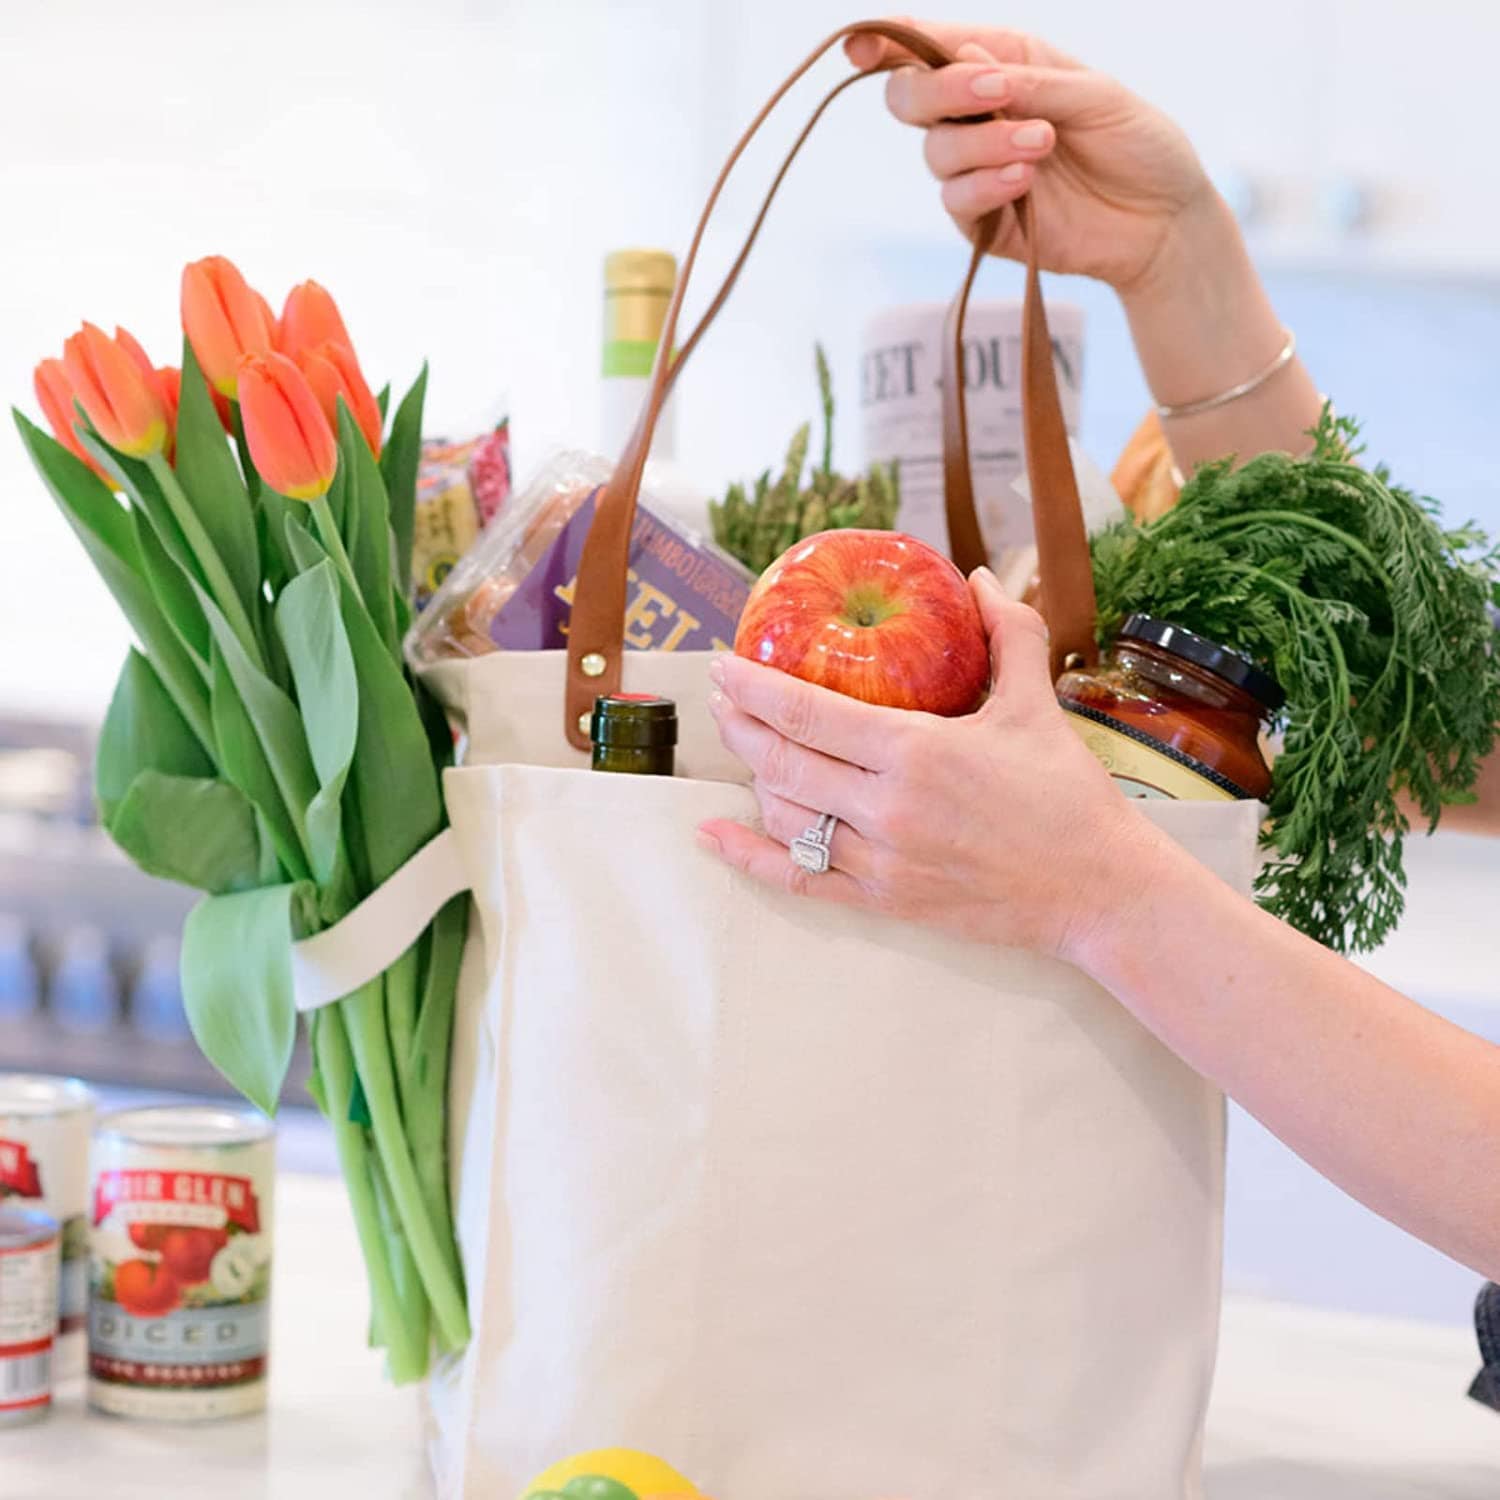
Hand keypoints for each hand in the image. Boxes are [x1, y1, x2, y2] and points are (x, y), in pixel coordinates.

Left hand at [698, 569, 1145, 961]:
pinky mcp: (884, 901)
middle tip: (721, 697)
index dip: (754, 687)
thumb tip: (979, 577)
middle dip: (738, 726)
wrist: (1098, 890)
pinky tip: (714, 835)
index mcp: (915, 751)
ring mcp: (879, 861)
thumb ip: (1008, 633)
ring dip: (754, 778)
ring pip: (785, 817)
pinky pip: (798, 880)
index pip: (807, 713)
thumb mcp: (1038, 704)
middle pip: (780, 762)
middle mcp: (885, 808)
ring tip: (747, 746)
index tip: (723, 664)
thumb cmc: (1068, 795)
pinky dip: (748, 857)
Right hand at [846, 19, 1213, 292]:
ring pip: (935, 152)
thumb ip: (1028, 79)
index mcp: (1003, 64)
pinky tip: (1024, 180)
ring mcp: (977, 171)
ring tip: (1042, 144)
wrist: (1163, 220)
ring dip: (983, 143)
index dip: (889, 42)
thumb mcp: (1093, 94)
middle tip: (996, 92)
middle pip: (911, 98)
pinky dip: (986, 186)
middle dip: (941, 91)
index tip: (864, 46)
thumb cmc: (1137, 143)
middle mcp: (978, 117)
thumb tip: (962, 57)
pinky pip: (957, 202)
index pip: (930, 48)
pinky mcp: (984, 223)